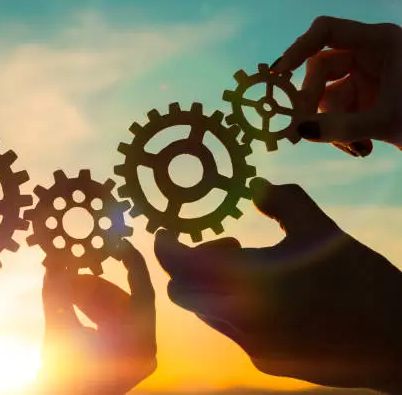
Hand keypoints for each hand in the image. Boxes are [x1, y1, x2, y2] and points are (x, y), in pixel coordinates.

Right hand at [38, 240, 155, 393]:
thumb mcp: (58, 330)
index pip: (144, 293)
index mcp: (138, 344)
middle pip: (124, 301)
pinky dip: (92, 310)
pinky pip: (112, 322)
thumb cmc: (62, 376)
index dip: (134, 265)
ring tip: (66, 287)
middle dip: (95, 285)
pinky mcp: (123, 355)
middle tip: (71, 272)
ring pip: (116, 310)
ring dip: (90, 296)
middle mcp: (144, 349)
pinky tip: (71, 300)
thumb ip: (57, 294)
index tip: (119, 243)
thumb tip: (54, 260)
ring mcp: (135, 353)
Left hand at [155, 178, 401, 391]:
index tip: (166, 233)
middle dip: (188, 265)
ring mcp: (250, 344)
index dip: (165, 247)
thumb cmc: (359, 280)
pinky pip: (231, 328)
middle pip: (182, 291)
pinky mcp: (264, 359)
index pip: (179, 264)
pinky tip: (270, 295)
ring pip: (206, 311)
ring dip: (212, 285)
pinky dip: (233, 307)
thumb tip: (256, 185)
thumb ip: (282, 200)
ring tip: (253, 266)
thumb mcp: (321, 229)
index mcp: (248, 281)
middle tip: (224, 243)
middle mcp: (239, 318)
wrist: (396, 341)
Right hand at [271, 16, 401, 156]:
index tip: (279, 74)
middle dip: (312, 100)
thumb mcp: (385, 122)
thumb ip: (341, 126)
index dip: (298, 48)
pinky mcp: (366, 95)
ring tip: (351, 147)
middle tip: (305, 128)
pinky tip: (359, 148)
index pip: (326, 31)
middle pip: (320, 68)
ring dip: (329, 121)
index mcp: (380, 42)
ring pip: (326, 92)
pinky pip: (337, 108)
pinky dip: (340, 128)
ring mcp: (367, 74)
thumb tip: (299, 131)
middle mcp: (369, 53)